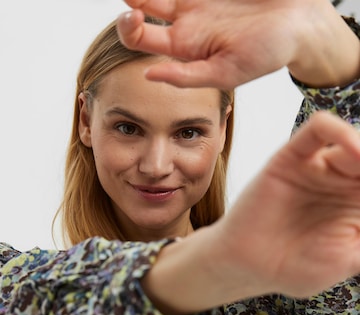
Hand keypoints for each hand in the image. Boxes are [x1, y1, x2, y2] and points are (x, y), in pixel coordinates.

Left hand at [118, 0, 359, 88]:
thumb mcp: (226, 74)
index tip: (133, 15)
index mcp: (184, 47)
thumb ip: (187, 77)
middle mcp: (185, 21)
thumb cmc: (268, 53)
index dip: (129, 29)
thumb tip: (148, 76)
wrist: (301, 23)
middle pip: (143, 7)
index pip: (142, 39)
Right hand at [142, 112, 359, 314]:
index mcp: (359, 203)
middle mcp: (343, 181)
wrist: (249, 267)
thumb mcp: (350, 259)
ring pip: (353, 140)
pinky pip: (318, 129)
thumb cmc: (296, 267)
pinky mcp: (292, 157)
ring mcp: (318, 167)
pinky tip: (354, 150)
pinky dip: (339, 129)